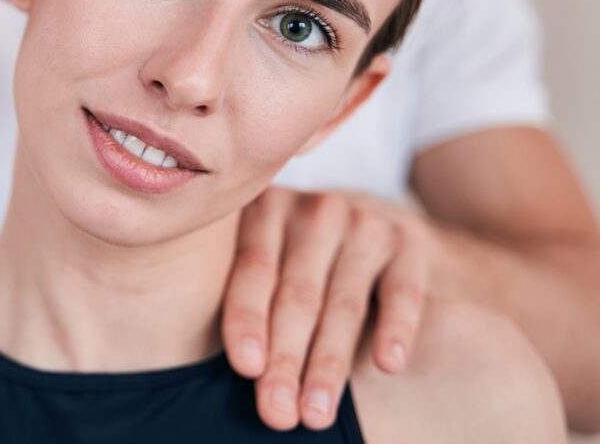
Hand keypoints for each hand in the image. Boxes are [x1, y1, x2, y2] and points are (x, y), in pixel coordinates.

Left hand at [221, 186, 432, 430]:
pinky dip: (395, 328)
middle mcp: (313, 211)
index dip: (247, 321)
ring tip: (317, 413)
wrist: (367, 226)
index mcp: (263, 211)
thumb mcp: (264, 261)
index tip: (246, 369)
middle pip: (297, 296)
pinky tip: (387, 364)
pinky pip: (402, 292)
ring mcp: (362, 223)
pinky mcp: (405, 241)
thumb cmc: (291, 261)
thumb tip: (219, 370)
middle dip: (286, 360)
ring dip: (329, 364)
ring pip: (344, 304)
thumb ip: (244, 296)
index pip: (253, 271)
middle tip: (277, 414)